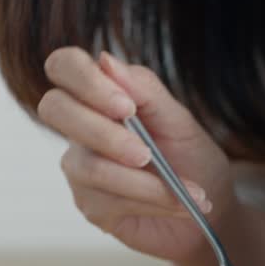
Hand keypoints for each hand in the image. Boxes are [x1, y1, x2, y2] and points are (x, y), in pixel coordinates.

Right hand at [38, 47, 233, 259]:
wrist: (209, 203)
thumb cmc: (191, 157)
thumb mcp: (179, 121)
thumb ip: (146, 91)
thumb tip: (106, 60)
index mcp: (101, 97)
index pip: (64, 66)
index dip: (85, 80)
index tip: (127, 106)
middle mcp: (81, 129)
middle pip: (55, 109)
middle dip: (104, 133)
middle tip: (146, 153)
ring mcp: (81, 167)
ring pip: (91, 166)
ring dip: (146, 181)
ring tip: (188, 189)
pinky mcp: (91, 205)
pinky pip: (112, 200)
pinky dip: (155, 201)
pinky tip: (181, 205)